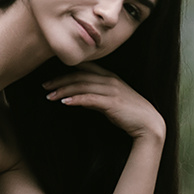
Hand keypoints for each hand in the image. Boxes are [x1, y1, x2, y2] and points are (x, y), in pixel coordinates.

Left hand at [43, 63, 165, 143]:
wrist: (149, 124)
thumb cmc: (129, 114)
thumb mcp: (110, 102)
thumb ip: (95, 97)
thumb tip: (79, 98)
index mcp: (110, 77)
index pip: (85, 68)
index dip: (66, 71)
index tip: (51, 78)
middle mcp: (110, 80)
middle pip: (79, 76)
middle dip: (59, 80)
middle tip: (44, 86)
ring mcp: (111, 90)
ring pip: (82, 86)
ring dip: (63, 90)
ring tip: (49, 96)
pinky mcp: (112, 103)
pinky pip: (90, 98)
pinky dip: (76, 99)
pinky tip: (65, 103)